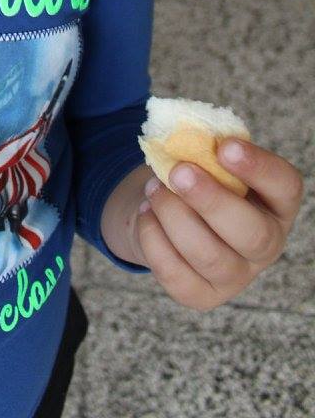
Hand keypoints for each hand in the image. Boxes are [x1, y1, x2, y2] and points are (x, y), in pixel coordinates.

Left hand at [135, 139, 303, 309]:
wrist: (170, 211)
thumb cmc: (199, 176)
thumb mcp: (209, 157)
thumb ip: (206, 147)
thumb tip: (184, 136)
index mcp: (275, 203)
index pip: (285, 187)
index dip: (259, 167)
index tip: (225, 146)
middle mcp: (265, 244)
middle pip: (253, 234)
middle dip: (212, 201)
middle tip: (179, 171)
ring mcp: (236, 275)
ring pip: (209, 256)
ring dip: (174, 217)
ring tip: (153, 188)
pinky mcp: (202, 295)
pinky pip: (177, 276)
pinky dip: (154, 240)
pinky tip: (145, 213)